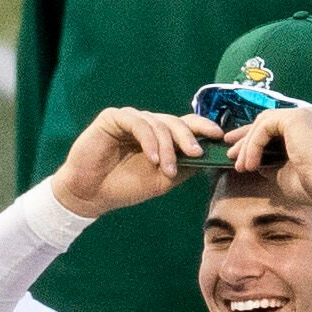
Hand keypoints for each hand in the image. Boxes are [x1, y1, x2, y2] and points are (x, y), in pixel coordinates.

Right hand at [52, 108, 223, 218]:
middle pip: (174, 122)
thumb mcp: (163, 180)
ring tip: (167, 169)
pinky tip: (153, 159)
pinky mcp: (113, 118)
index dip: (203, 127)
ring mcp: (131, 119)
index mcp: (160, 137)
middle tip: (197, 154)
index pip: (185, 125)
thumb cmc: (126, 187)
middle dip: (188, 137)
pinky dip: (148, 141)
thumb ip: (184, 167)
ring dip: (166, 147)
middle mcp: (147, 124)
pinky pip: (137, 123)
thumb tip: (209, 157)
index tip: (219, 137)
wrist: (92, 193)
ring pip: (158, 124)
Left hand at [223, 106, 311, 204]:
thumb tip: (252, 161)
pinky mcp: (296, 118)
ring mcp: (303, 114)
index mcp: (309, 127)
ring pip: (263, 122)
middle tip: (230, 154)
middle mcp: (308, 116)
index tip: (237, 152)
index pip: (276, 127)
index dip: (254, 138)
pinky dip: (254, 144)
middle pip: (267, 121)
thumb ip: (269, 163)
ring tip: (241, 166)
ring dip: (248, 145)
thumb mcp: (284, 173)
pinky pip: (265, 126)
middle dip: (245, 138)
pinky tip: (250, 163)